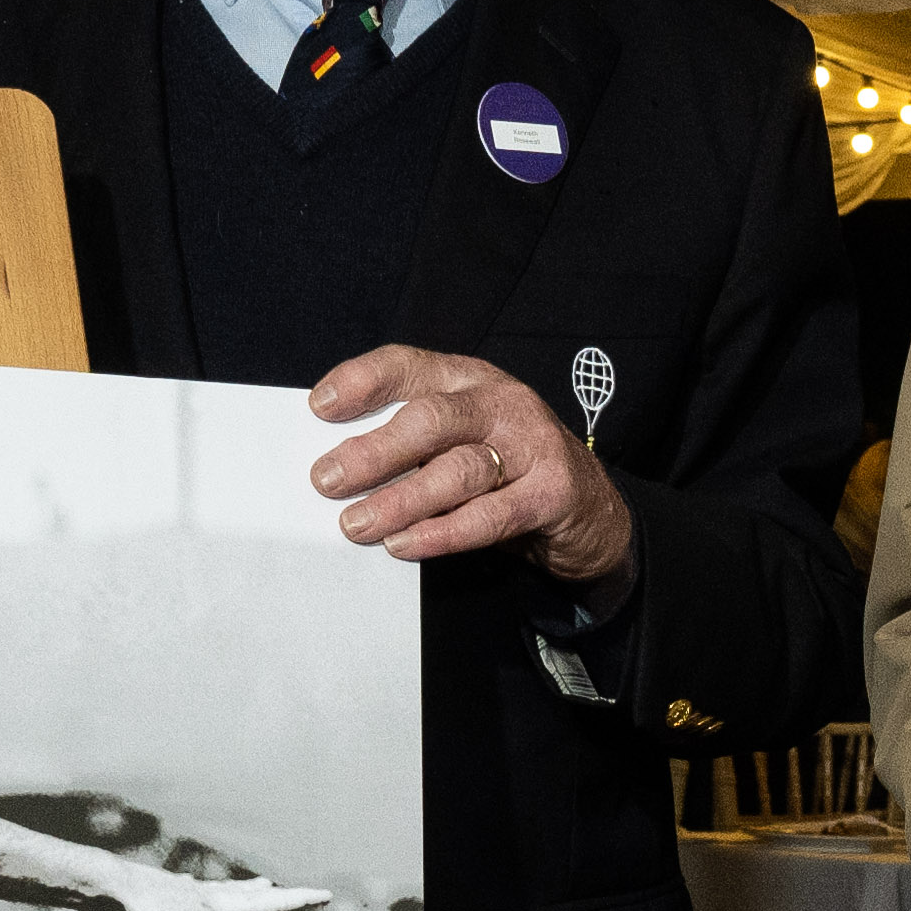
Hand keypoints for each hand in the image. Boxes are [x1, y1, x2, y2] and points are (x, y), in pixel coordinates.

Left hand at [111, 862, 329, 910]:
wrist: (110, 888)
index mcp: (222, 904)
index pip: (269, 902)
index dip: (298, 900)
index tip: (327, 894)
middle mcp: (210, 894)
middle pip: (254, 895)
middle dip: (281, 895)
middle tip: (305, 893)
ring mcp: (189, 891)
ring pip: (227, 890)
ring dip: (249, 890)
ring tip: (263, 883)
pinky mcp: (167, 892)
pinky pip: (196, 890)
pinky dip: (207, 889)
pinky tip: (193, 884)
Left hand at [304, 346, 630, 585]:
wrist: (592, 513)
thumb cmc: (509, 473)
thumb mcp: (462, 440)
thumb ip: (413, 443)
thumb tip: (339, 466)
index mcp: (470, 380)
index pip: (408, 365)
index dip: (362, 381)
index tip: (318, 408)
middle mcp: (502, 403)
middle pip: (431, 418)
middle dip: (374, 451)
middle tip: (328, 480)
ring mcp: (532, 445)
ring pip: (457, 470)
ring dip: (400, 500)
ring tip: (357, 524)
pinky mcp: (552, 493)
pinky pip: (489, 516)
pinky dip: (442, 533)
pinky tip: (404, 545)